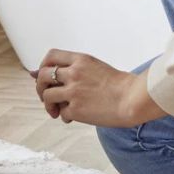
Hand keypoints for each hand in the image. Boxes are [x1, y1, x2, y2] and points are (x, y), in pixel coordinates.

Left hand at [31, 48, 166, 127]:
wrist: (134, 99)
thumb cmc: (118, 84)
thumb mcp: (94, 67)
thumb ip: (72, 68)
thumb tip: (41, 72)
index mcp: (80, 60)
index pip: (51, 56)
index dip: (43, 66)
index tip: (45, 75)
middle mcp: (73, 73)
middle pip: (42, 75)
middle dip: (39, 87)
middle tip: (46, 95)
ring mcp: (74, 91)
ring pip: (47, 95)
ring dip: (48, 104)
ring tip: (55, 110)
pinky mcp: (77, 109)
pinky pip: (62, 113)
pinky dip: (64, 116)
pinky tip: (72, 117)